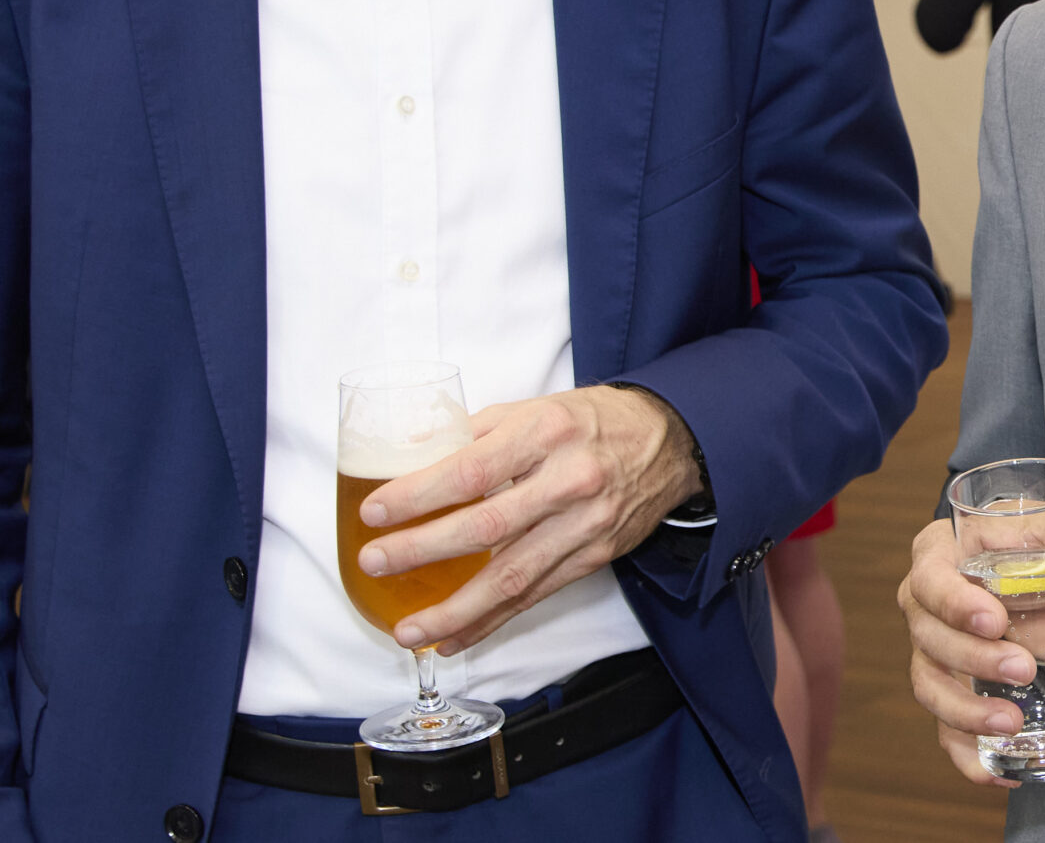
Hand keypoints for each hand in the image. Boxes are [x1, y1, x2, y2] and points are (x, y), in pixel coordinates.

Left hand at [355, 384, 701, 654]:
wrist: (669, 441)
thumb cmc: (591, 421)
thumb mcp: (535, 408)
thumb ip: (475, 434)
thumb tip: (412, 456)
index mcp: (546, 432)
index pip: (471, 468)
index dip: (419, 495)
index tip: (375, 511)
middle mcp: (568, 480)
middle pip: (486, 525)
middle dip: (422, 549)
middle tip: (375, 562)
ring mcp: (585, 525)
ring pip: (512, 577)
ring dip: (455, 610)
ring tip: (409, 630)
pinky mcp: (594, 557)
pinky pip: (535, 597)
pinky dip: (491, 621)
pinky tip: (455, 637)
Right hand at [899, 515, 1044, 787]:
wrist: (1022, 562)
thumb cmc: (1033, 540)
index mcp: (937, 553)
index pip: (930, 579)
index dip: (954, 603)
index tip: (994, 620)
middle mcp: (922, 603)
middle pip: (928, 637)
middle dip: (974, 659)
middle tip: (1023, 669)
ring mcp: (930, 650)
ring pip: (929, 687)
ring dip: (965, 713)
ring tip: (1012, 726)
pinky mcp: (947, 689)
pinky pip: (944, 730)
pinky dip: (968, 757)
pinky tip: (1003, 773)